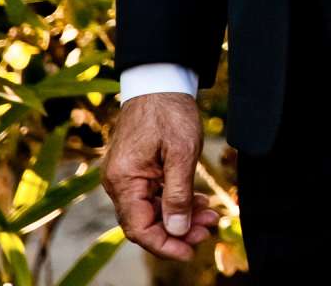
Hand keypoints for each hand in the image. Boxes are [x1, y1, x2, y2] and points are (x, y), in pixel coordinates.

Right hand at [102, 92, 220, 261]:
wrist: (159, 80)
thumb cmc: (169, 112)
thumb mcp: (182, 154)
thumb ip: (178, 195)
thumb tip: (176, 231)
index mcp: (123, 180)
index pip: (139, 227)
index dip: (164, 245)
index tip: (190, 251)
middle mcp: (119, 182)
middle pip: (146, 221)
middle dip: (178, 230)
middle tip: (209, 230)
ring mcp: (126, 176)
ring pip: (153, 209)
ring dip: (181, 216)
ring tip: (211, 217)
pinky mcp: (137, 169)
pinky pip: (154, 194)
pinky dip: (176, 201)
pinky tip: (200, 203)